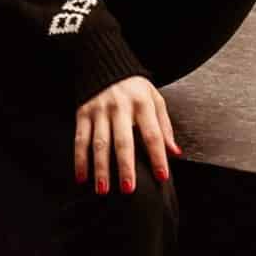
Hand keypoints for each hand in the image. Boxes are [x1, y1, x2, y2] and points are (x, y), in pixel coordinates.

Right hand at [74, 75, 179, 194]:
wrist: (106, 66)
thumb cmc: (135, 89)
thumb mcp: (156, 100)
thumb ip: (165, 127)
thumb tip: (175, 152)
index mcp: (143, 103)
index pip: (153, 134)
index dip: (158, 156)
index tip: (162, 176)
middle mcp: (120, 107)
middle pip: (124, 141)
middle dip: (126, 167)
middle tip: (128, 188)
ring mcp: (100, 111)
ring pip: (100, 143)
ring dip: (101, 168)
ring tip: (103, 188)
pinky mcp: (83, 114)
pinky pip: (81, 140)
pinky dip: (80, 160)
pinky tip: (82, 177)